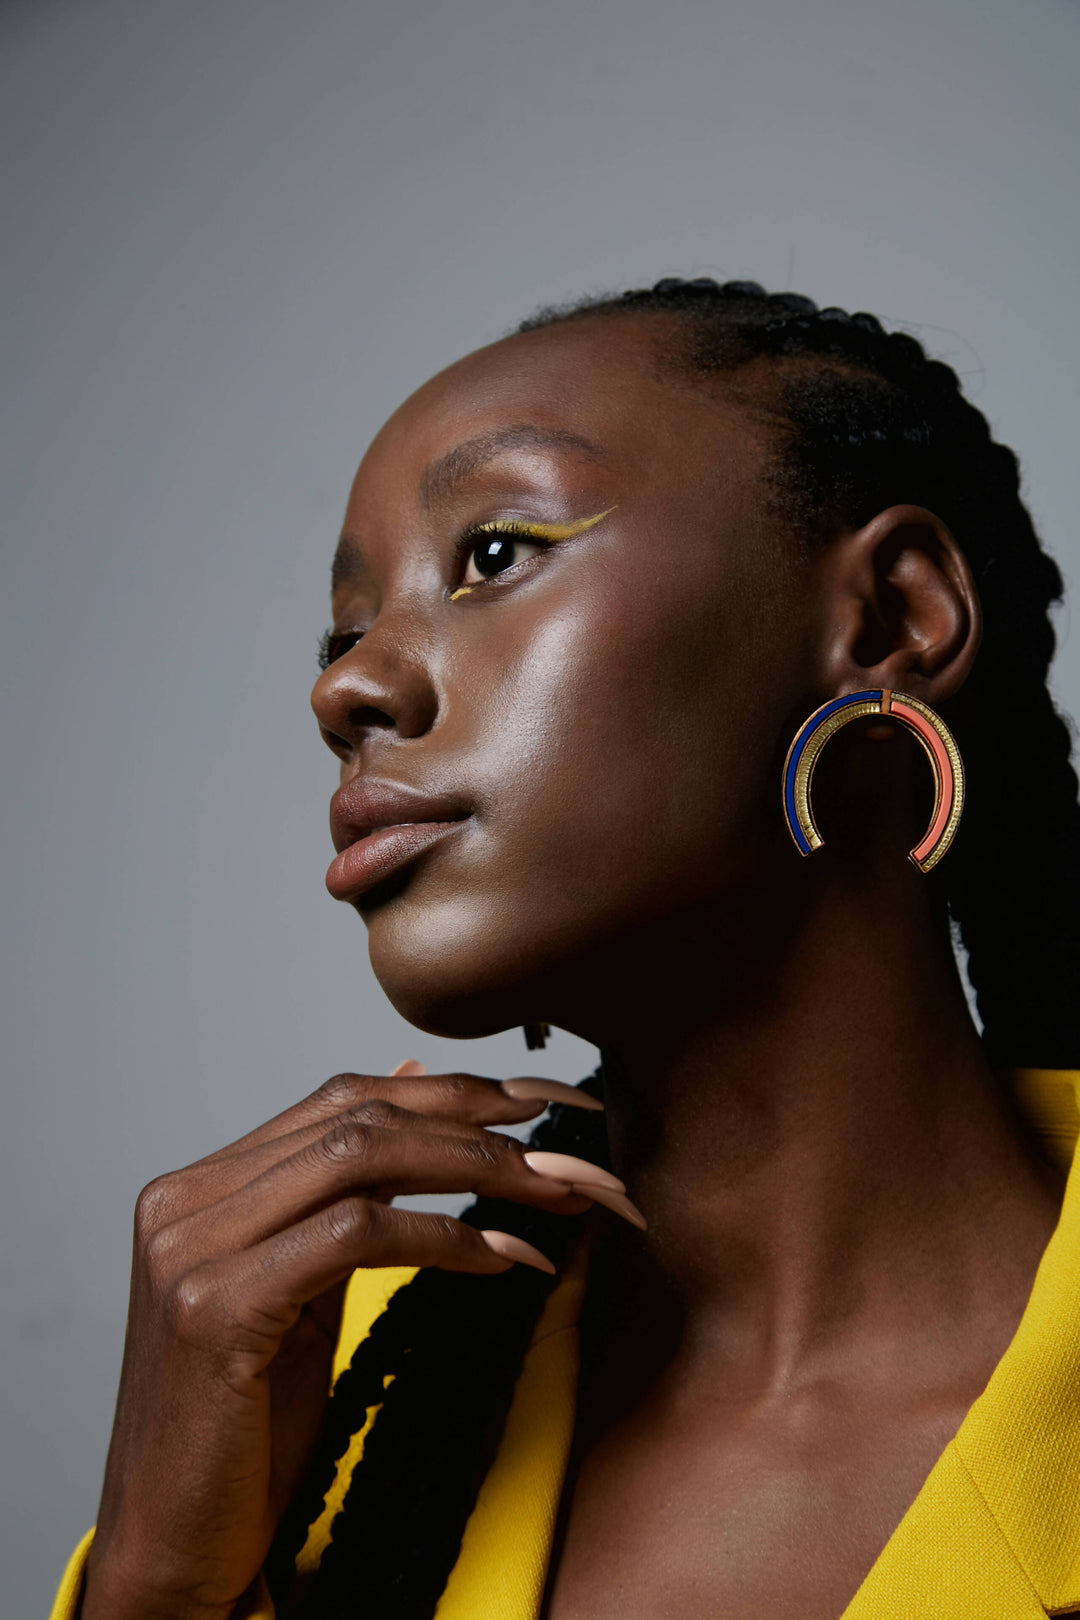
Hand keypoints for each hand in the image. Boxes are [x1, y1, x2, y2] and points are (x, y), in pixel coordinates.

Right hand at [80, 1064, 614, 1619]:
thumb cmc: (245, 1426)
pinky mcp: (215, 1305)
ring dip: (476, 1169)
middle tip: (566, 1141)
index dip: (448, 1089)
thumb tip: (412, 1075)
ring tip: (552, 1192)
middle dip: (476, 1124)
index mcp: (202, 1187)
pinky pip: (357, 1234)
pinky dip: (444, 1237)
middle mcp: (185, 1201)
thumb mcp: (304, 1288)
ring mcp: (191, 1247)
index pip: (343, 1100)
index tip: (537, 1098)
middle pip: (357, 1118)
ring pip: (361, 1158)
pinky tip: (501, 1256)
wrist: (173, 1542)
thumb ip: (344, 1193)